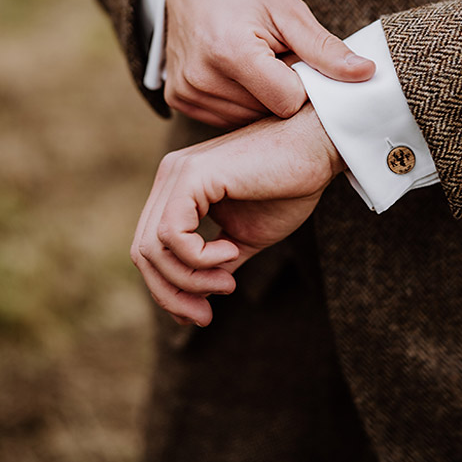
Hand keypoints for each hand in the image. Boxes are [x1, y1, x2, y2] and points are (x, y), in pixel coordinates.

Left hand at [131, 104, 345, 325]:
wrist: (319, 148)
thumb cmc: (288, 187)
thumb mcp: (244, 237)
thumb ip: (214, 264)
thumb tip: (194, 303)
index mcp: (176, 191)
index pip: (149, 249)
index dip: (167, 289)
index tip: (202, 313)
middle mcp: (169, 179)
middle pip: (142, 253)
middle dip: (171, 293)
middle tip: (206, 314)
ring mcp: (176, 174)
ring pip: (151, 248)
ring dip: (189, 279)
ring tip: (227, 281)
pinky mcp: (191, 175)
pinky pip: (172, 234)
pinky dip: (199, 258)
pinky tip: (231, 251)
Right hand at [164, 0, 374, 126]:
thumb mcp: (289, 11)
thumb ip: (325, 49)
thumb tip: (366, 75)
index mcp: (231, 51)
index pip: (288, 101)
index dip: (302, 83)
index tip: (296, 59)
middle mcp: (202, 78)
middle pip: (268, 113)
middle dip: (280, 90)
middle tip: (271, 56)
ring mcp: (187, 92)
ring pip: (248, 121)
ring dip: (259, 98)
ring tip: (251, 63)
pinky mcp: (179, 100)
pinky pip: (226, 119)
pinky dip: (239, 101)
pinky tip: (233, 74)